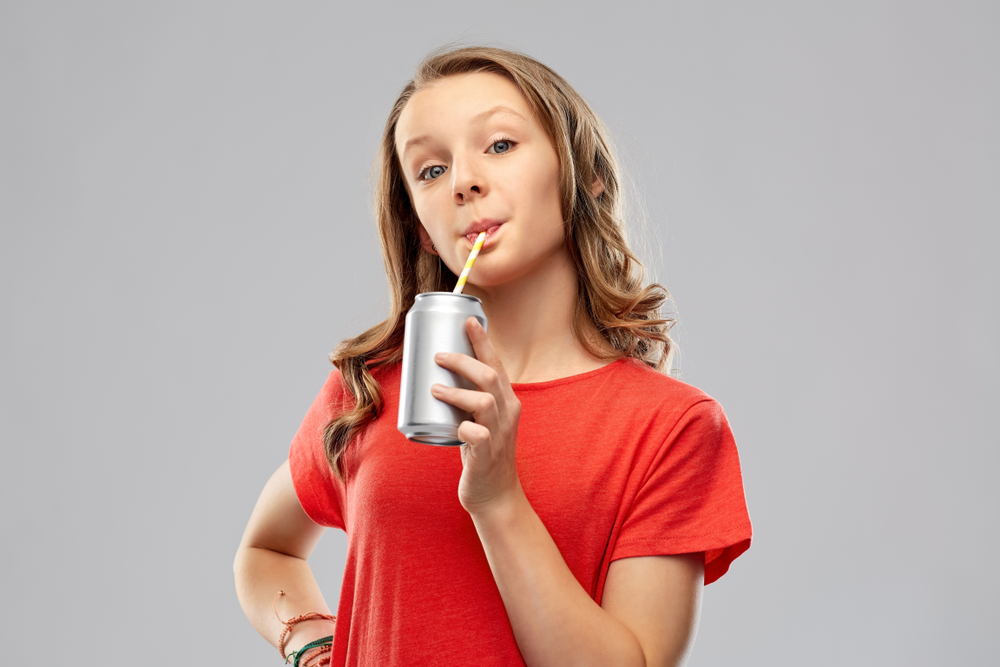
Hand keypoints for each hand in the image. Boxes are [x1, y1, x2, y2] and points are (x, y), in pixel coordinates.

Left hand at [431, 316, 522, 515]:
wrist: (495, 495)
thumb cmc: (482, 453)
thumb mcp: (482, 421)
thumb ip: (467, 401)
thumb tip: (434, 376)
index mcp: (508, 401)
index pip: (497, 364)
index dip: (482, 341)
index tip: (468, 319)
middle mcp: (508, 413)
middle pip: (490, 376)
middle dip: (463, 361)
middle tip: (438, 356)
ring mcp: (499, 434)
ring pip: (483, 402)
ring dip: (457, 392)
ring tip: (435, 388)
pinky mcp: (487, 454)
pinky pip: (476, 435)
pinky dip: (464, 428)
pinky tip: (454, 427)